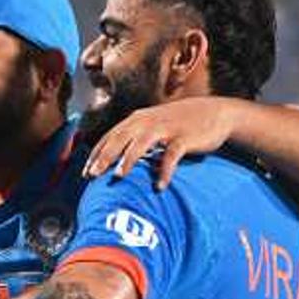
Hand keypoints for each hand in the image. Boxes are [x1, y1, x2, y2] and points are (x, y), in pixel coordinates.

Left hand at [82, 97, 242, 189]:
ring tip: (118, 176)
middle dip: (104, 157)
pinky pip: (171, 156)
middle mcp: (147, 122)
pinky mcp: (184, 138)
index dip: (96, 154)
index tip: (84, 173)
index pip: (110, 137)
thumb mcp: (152, 125)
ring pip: (141, 144)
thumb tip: (112, 159)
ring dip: (129, 160)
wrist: (214, 113)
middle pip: (120, 139)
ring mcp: (165, 129)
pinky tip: (160, 186)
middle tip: (91, 176)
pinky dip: (165, 170)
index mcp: (136, 120)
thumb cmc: (178, 124)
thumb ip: (133, 137)